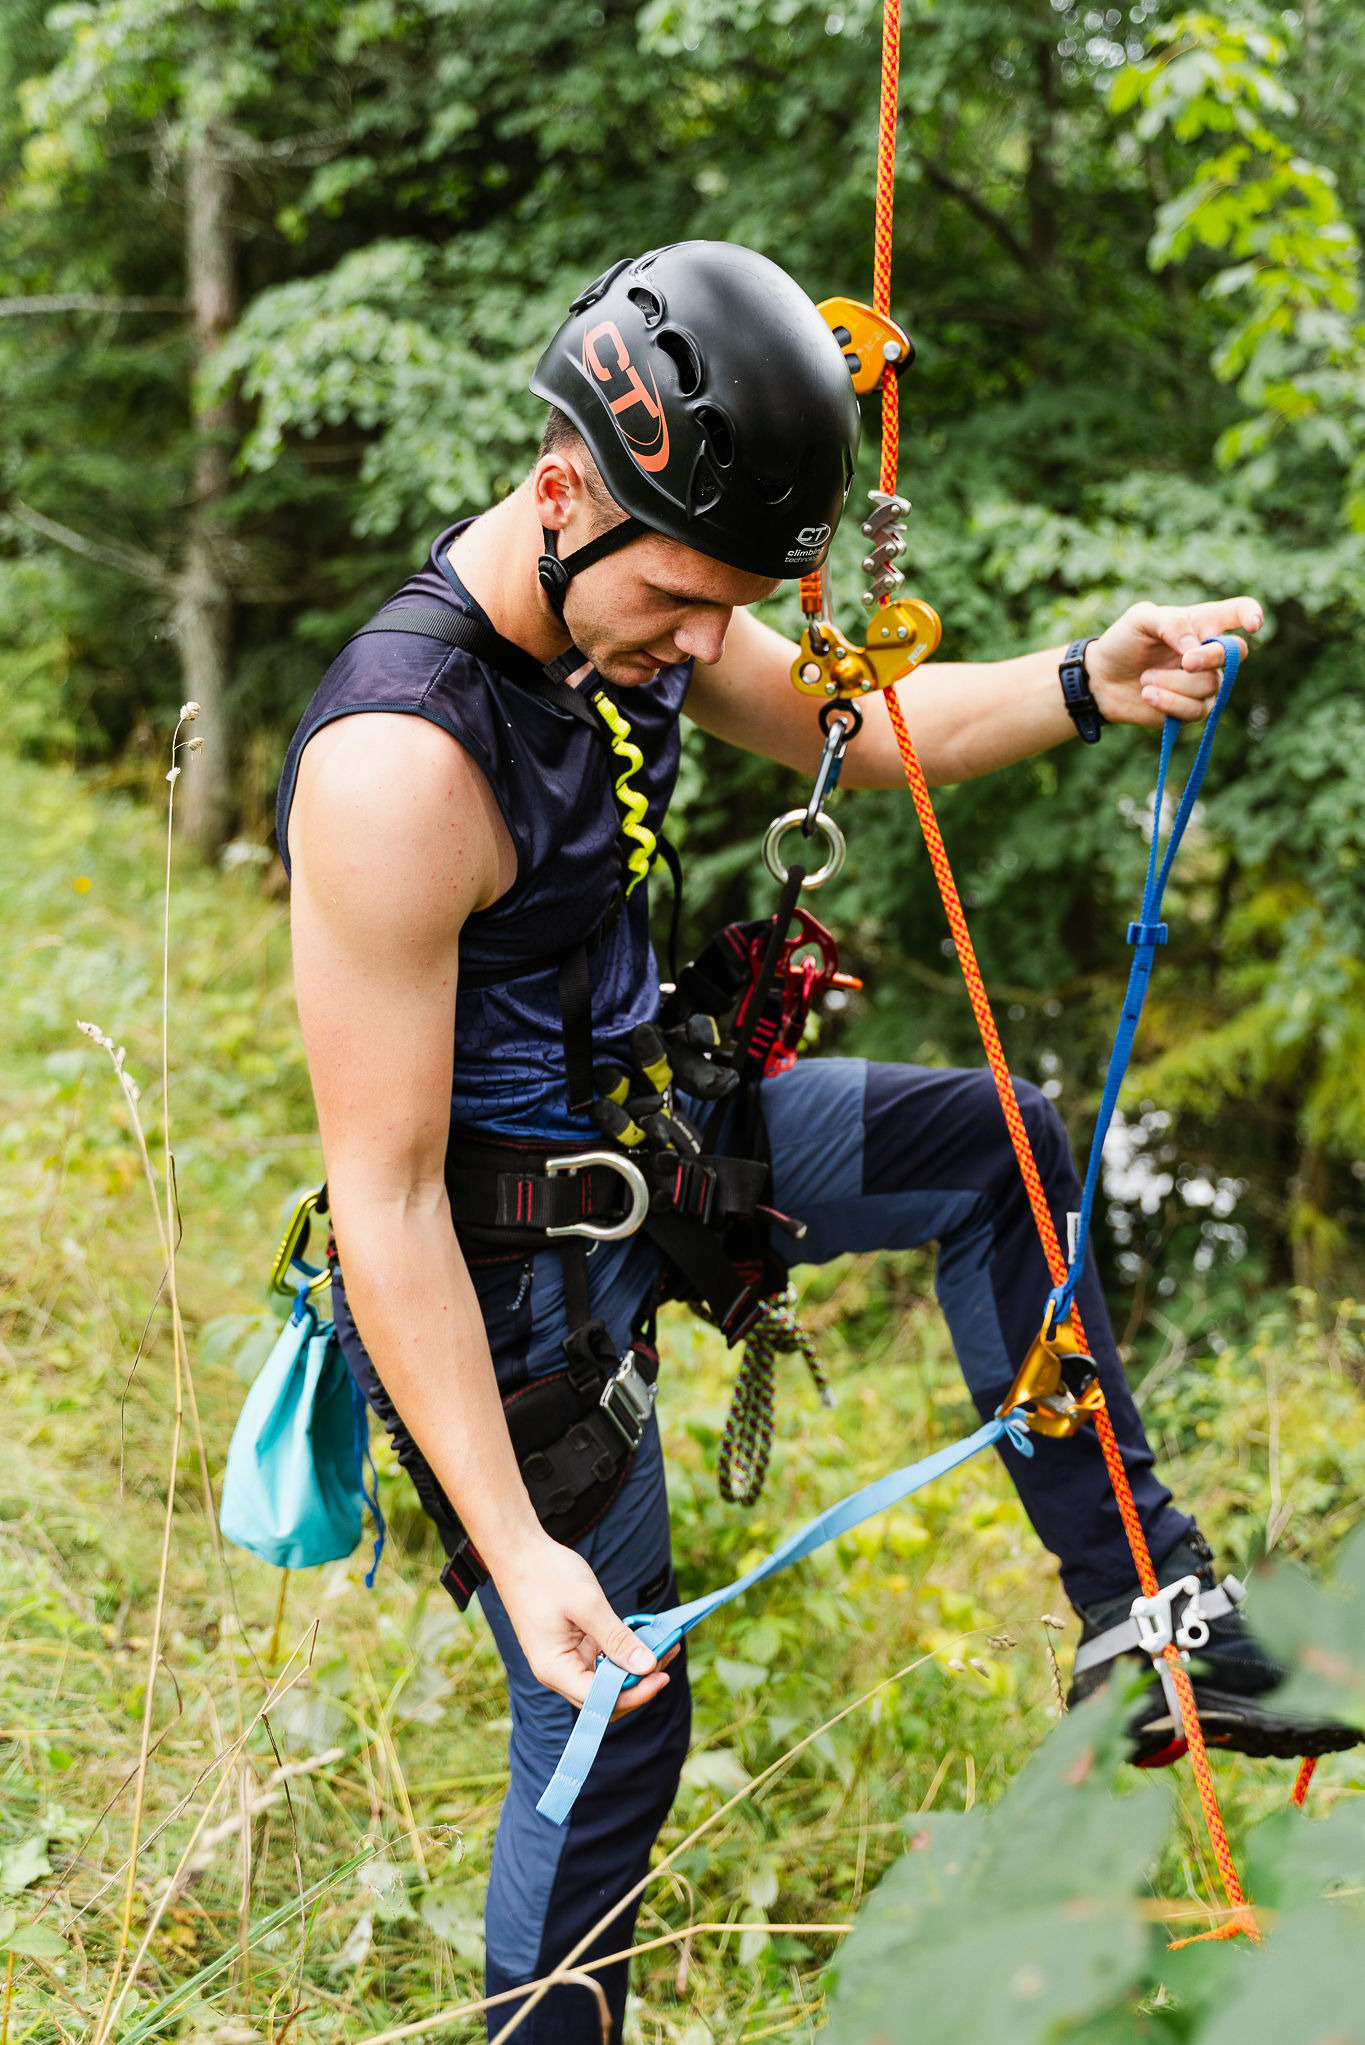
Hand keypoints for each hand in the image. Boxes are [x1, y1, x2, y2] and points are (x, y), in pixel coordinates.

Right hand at [493, 1536, 676, 1717]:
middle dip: (638, 1684)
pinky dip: (623, 1653)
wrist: (518, 1551)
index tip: (661, 1674)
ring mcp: (565, 1659)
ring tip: (663, 1646)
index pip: (600, 1700)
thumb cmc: (546, 1574)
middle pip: (604, 1698)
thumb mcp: (587, 1604)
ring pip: (605, 1679)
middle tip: (666, 1659)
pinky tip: (643, 1637)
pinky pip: (601, 1660)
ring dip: (633, 1668)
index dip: (634, 1693)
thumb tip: (646, 1666)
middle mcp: (558, 1671)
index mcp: (555, 1669)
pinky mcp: (571, 1645)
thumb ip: (617, 1638)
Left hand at [1086, 598, 1263, 730]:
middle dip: (1209, 658)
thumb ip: (1170, 622)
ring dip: (1174, 682)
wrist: (1101, 678)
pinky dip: (1169, 702)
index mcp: (1202, 623)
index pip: (1239, 612)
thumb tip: (1195, 648)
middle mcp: (1208, 653)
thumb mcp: (1140, 619)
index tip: (1253, 624)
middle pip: (1234, 653)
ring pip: (1210, 685)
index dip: (1252, 615)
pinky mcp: (1191, 710)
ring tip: (1146, 678)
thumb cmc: (1123, 642)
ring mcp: (1203, 683)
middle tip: (1185, 661)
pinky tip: (1148, 694)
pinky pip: (1196, 710)